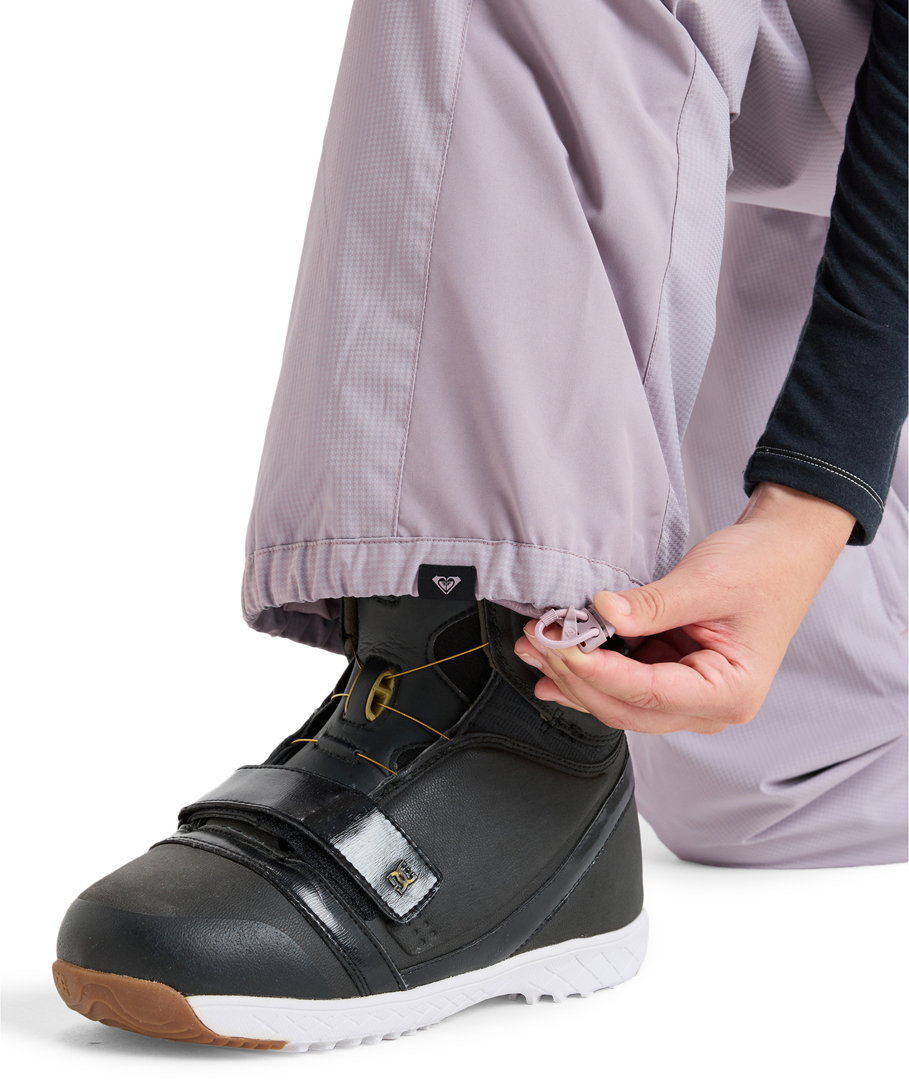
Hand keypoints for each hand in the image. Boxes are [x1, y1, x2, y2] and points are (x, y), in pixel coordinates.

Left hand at [513, 483, 855, 733]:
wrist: (784, 548)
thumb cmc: (764, 566)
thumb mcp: (707, 581)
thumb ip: (652, 605)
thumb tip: (600, 613)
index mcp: (730, 693)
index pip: (649, 693)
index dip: (599, 673)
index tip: (562, 646)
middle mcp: (710, 707)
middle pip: (627, 708)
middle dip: (576, 678)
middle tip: (537, 643)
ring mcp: (689, 694)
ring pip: (618, 702)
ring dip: (574, 677)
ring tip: (534, 648)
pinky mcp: (672, 675)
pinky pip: (623, 684)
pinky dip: (589, 671)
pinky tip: (556, 659)